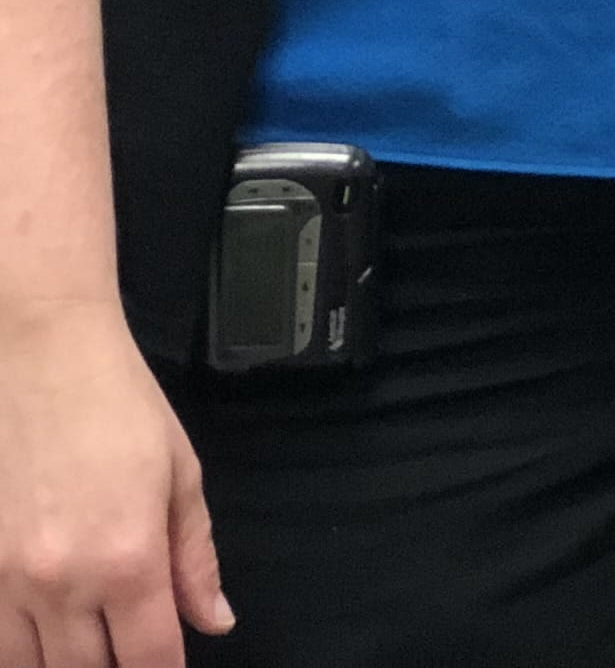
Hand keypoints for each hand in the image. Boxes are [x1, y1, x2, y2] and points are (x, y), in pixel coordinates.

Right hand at [0, 295, 231, 667]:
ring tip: (92, 645)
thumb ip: (195, 560)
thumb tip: (214, 621)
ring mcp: (8, 580)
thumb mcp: (181, 478)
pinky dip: (22, 650)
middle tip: (131, 648)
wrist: (44, 358)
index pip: (149, 658)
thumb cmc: (118, 407)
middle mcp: (62, 582)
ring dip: (67, 665)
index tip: (170, 666)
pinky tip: (46, 638)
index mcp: (128, 559)